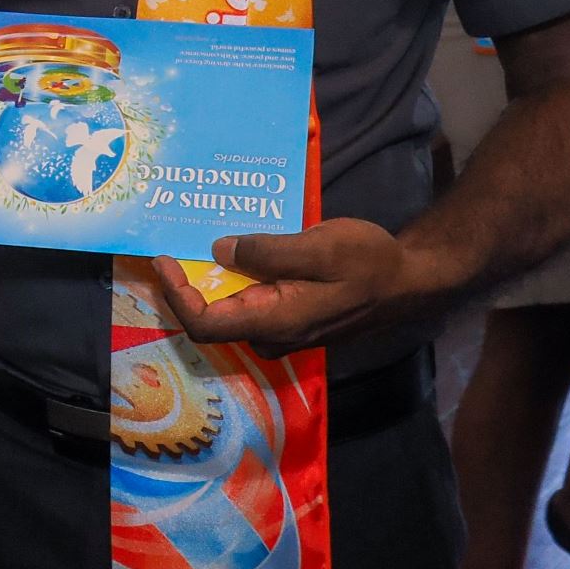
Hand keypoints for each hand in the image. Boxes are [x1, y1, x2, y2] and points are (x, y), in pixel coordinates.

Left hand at [148, 220, 421, 359]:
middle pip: (210, 317)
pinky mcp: (288, 315)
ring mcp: (280, 328)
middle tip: (173, 239)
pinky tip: (231, 244)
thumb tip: (219, 250)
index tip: (161, 258)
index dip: (176, 295)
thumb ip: (268, 252)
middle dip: (186, 282)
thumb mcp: (320, 247)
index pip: (204, 324)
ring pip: (228, 307)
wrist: (408, 281)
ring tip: (195, 235)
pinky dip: (232, 275)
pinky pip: (248, 299)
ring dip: (208, 276)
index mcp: (274, 322)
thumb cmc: (369, 262)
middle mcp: (271, 334)